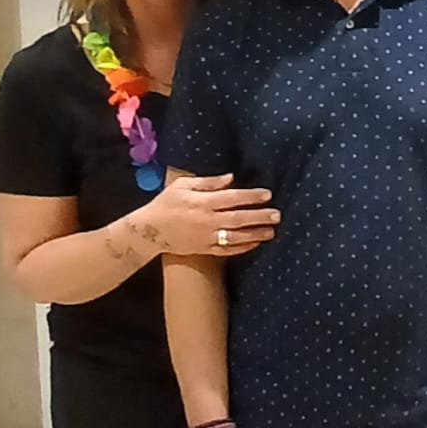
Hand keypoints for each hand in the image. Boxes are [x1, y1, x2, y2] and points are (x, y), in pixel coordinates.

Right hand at [144, 175, 278, 257]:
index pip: (232, 198)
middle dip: (260, 217)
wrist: (149, 231)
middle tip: (277, 215)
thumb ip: (208, 182)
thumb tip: (231, 177)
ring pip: (236, 237)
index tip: (267, 195)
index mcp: (202, 202)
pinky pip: (228, 250)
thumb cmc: (166, 204)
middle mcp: (206, 220)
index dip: (251, 196)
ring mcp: (206, 237)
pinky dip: (243, 247)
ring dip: (256, 234)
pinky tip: (256, 243)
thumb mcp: (183, 185)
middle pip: (238, 219)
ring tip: (272, 231)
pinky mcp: (205, 249)